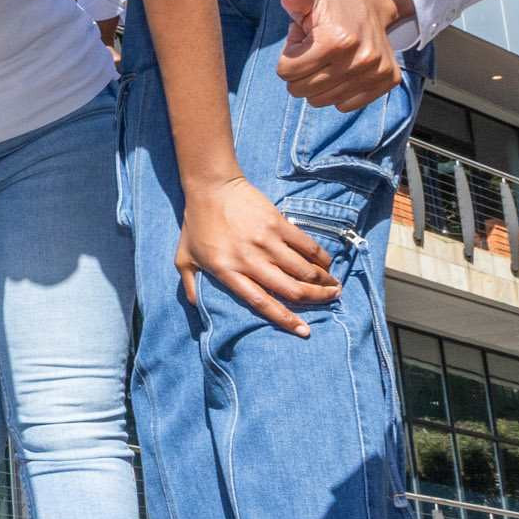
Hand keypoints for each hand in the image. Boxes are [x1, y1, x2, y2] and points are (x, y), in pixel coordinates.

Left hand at [176, 173, 339, 336]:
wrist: (211, 187)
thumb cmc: (197, 223)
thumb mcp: (184, 258)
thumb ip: (190, 285)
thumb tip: (196, 308)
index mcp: (229, 272)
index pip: (262, 303)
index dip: (285, 319)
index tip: (304, 331)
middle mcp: (251, 260)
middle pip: (291, 289)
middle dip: (316, 299)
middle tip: (331, 301)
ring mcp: (266, 241)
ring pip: (303, 269)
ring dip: (323, 281)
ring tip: (334, 287)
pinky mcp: (278, 223)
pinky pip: (306, 245)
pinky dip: (320, 257)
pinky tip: (328, 264)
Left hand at [274, 0, 406, 110]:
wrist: (370, 0)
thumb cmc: (330, 2)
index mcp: (335, 41)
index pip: (287, 72)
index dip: (289, 55)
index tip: (304, 39)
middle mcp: (359, 60)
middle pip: (302, 90)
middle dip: (301, 70)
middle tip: (315, 48)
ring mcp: (375, 73)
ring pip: (322, 101)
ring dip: (319, 81)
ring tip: (329, 57)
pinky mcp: (387, 82)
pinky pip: (345, 105)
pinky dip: (339, 91)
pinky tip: (344, 68)